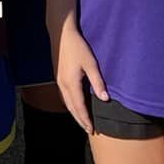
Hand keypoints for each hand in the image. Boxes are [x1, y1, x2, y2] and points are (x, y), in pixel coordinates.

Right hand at [51, 17, 104, 132]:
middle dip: (80, 120)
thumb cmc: (78, 47)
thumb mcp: (91, 64)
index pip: (79, 107)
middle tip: (88, 130)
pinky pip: (64, 96)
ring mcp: (59, 81)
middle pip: (71, 108)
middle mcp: (63, 85)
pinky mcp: (58, 76)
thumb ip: (98, 82)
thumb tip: (105, 99)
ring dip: (74, 113)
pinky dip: (70, 105)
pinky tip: (75, 105)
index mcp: (71, 83)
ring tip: (82, 121)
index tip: (92, 129)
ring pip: (67, 103)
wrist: (61, 34)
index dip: (86, 119)